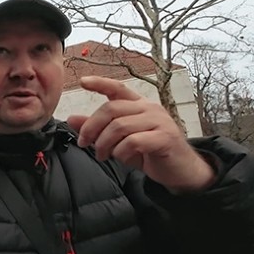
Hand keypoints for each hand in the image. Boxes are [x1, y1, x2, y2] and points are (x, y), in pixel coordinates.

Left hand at [67, 75, 214, 193]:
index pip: (117, 88)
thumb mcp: (120, 140)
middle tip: (83, 143)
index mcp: (139, 105)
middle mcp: (149, 109)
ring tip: (101, 155)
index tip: (82, 82)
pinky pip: (133, 141)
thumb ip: (98, 128)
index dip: (100, 83)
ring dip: (104, 143)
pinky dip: (121, 152)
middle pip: (111, 109)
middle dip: (91, 127)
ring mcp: (159, 122)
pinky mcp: (165, 138)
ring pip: (119, 126)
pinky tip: (121, 158)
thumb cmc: (149, 152)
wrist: (181, 171)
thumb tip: (72, 119)